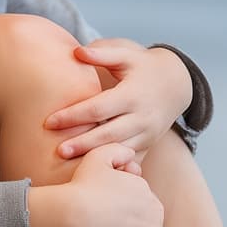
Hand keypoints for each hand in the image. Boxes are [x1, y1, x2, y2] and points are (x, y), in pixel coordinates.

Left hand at [44, 39, 191, 159]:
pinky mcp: (148, 145)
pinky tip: (92, 175)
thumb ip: (103, 54)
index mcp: (132, 94)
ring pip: (119, 151)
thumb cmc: (143, 67)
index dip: (73, 116)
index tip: (49, 122)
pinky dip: (113, 168)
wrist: (176, 84)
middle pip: (107, 134)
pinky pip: (130, 161)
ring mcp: (147, 134)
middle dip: (82, 144)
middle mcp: (142, 117)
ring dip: (95, 159)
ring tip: (69, 166)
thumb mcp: (126, 55)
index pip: (98, 108)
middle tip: (57, 151)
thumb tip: (76, 52)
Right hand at [66, 143, 166, 226]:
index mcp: (145, 189)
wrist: (75, 217)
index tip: (112, 209)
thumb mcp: (97, 156)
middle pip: (152, 217)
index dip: (128, 204)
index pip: (143, 198)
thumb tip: (131, 154)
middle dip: (138, 221)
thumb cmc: (82, 187)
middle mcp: (155, 210)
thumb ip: (117, 150)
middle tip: (114, 225)